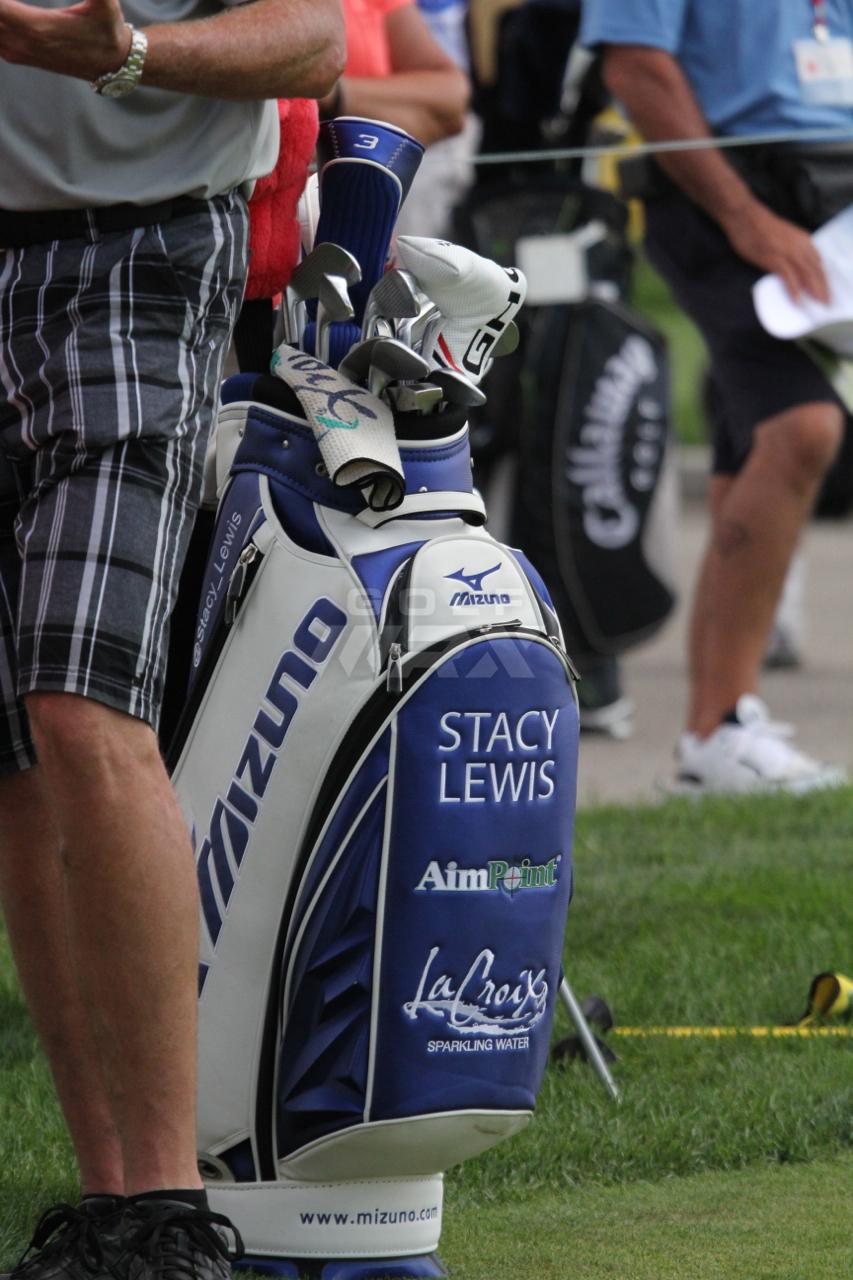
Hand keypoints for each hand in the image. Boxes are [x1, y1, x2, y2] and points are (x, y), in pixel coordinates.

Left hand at [0, 0, 130, 80]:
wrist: (114, 63)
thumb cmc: (109, 28)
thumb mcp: (105, 1)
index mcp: (41, 28)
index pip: (1, 9)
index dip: (0, 4)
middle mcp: (27, 43)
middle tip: (4, 3)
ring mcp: (23, 53)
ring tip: (4, 8)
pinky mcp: (23, 57)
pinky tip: (3, 16)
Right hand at [722, 198, 829, 303]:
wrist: (744, 215)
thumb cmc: (759, 225)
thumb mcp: (783, 235)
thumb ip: (792, 247)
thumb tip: (795, 264)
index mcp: (803, 239)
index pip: (819, 262)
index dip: (824, 278)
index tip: (826, 291)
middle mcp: (800, 245)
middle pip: (816, 270)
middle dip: (823, 288)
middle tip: (827, 304)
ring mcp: (788, 251)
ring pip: (807, 274)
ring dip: (814, 291)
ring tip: (818, 305)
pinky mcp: (775, 258)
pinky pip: (789, 277)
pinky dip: (794, 290)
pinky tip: (798, 301)